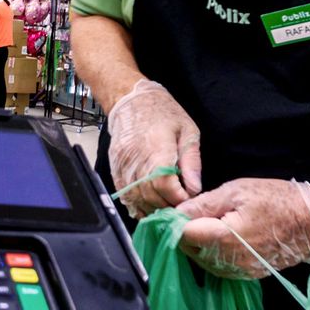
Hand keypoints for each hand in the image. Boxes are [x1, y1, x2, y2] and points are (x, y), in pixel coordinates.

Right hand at [107, 79, 201, 217]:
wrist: (130, 100)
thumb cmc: (162, 113)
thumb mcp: (187, 131)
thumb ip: (191, 161)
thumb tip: (195, 188)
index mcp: (157, 148)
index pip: (164, 184)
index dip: (178, 198)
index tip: (189, 199)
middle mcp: (136, 159)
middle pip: (150, 195)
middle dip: (168, 207)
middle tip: (181, 208)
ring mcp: (122, 165)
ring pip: (136, 198)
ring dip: (153, 208)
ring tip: (167, 208)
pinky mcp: (114, 168)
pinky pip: (124, 194)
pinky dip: (137, 205)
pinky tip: (149, 206)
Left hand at [178, 178, 309, 278]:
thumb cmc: (275, 200)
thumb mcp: (235, 191)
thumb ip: (203, 204)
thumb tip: (176, 211)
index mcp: (223, 238)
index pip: (182, 235)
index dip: (174, 221)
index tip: (175, 208)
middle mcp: (229, 261)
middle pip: (190, 249)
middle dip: (184, 231)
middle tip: (192, 212)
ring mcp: (239, 271)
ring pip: (202, 260)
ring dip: (198, 243)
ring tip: (207, 221)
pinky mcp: (248, 274)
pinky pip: (219, 266)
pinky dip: (213, 252)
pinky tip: (219, 235)